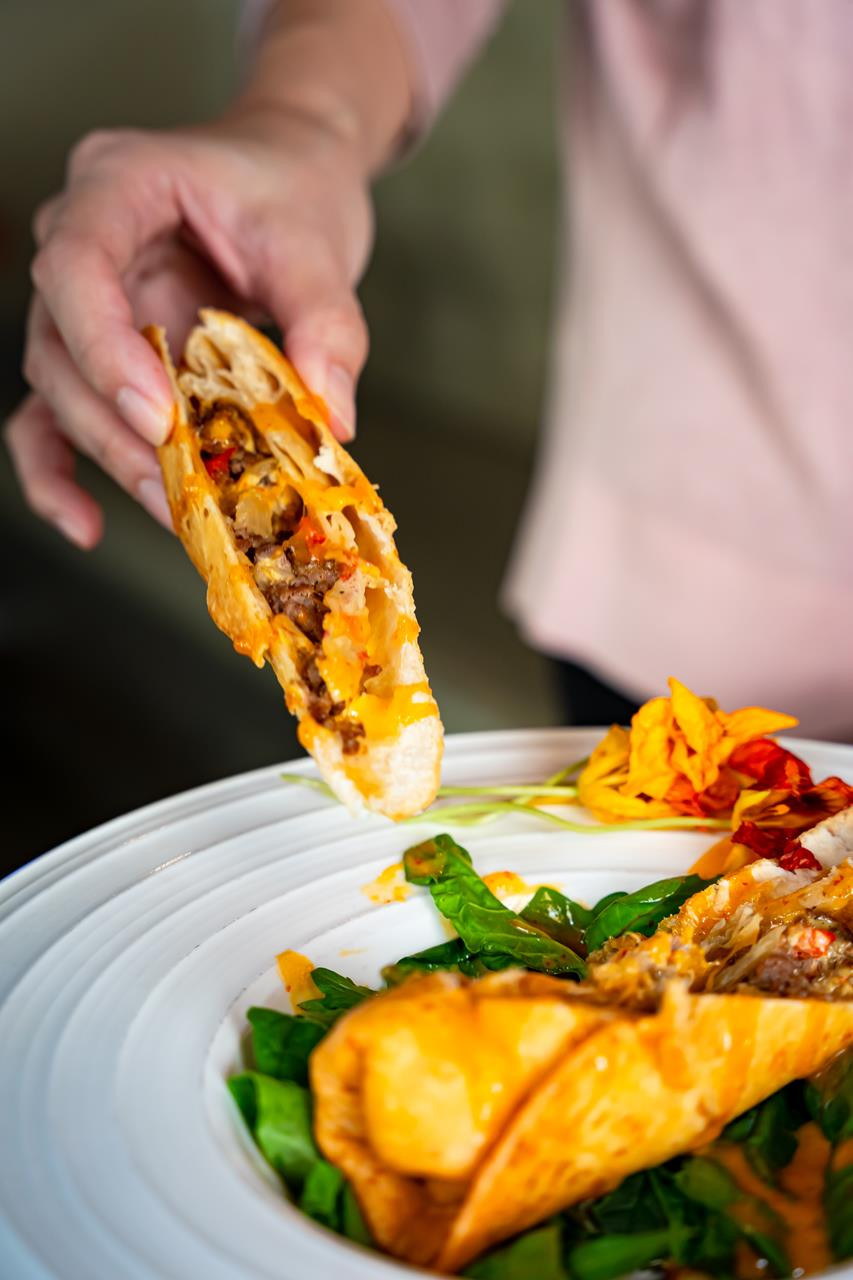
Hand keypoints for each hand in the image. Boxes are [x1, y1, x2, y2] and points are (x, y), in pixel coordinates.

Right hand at [6, 110, 373, 547]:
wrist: (293, 173)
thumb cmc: (293, 188)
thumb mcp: (318, 245)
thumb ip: (327, 325)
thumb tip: (331, 420)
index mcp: (120, 184)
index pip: (76, 263)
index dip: (104, 345)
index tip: (157, 417)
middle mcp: (82, 237)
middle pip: (59, 343)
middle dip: (116, 429)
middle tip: (180, 490)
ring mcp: (84, 297)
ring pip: (60, 388)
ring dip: (112, 458)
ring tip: (175, 513)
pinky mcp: (102, 347)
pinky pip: (58, 411)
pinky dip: (64, 469)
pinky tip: (85, 522)